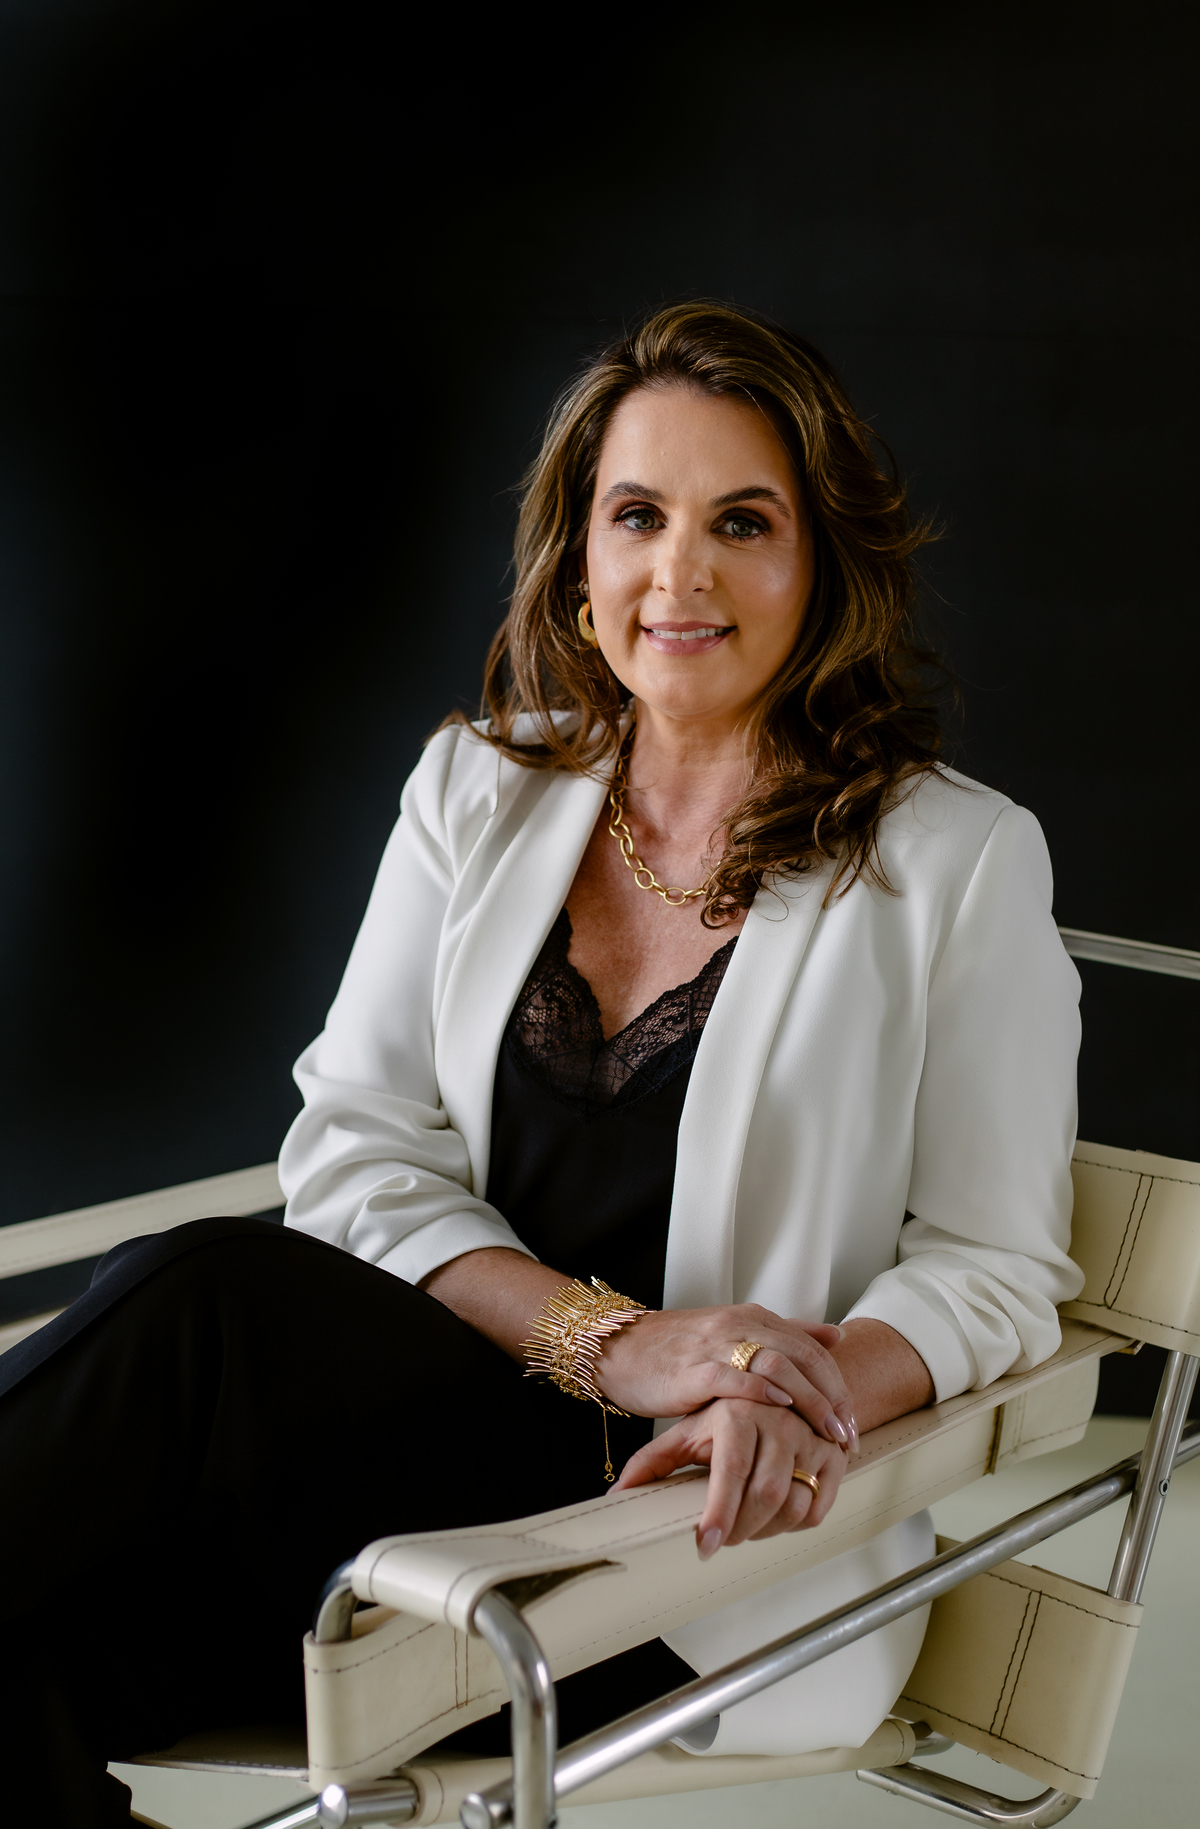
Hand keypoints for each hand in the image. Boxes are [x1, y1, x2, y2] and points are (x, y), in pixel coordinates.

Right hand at [597, 1303, 857, 1449]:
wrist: (621, 1348)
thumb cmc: (679, 1350)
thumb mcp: (737, 1335)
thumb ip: (786, 1334)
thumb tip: (837, 1335)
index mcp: (754, 1318)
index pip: (811, 1348)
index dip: (838, 1384)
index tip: (852, 1422)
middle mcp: (740, 1325)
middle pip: (803, 1356)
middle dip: (833, 1398)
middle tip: (849, 1435)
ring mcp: (717, 1344)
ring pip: (777, 1364)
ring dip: (809, 1400)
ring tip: (827, 1433)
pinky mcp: (693, 1369)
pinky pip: (734, 1376)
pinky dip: (761, 1390)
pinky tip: (781, 1408)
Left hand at [614, 1398, 846, 1555]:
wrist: (779, 1385)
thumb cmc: (728, 1413)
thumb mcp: (688, 1431)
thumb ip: (652, 1462)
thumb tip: (615, 1498)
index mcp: (739, 1413)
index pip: (731, 1472)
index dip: (718, 1515)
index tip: (705, 1547)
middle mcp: (780, 1421)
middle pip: (766, 1495)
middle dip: (741, 1529)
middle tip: (723, 1538)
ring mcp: (811, 1437)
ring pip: (794, 1506)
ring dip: (767, 1531)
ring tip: (746, 1528)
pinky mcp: (833, 1454)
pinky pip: (818, 1508)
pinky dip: (795, 1525)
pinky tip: (775, 1517)